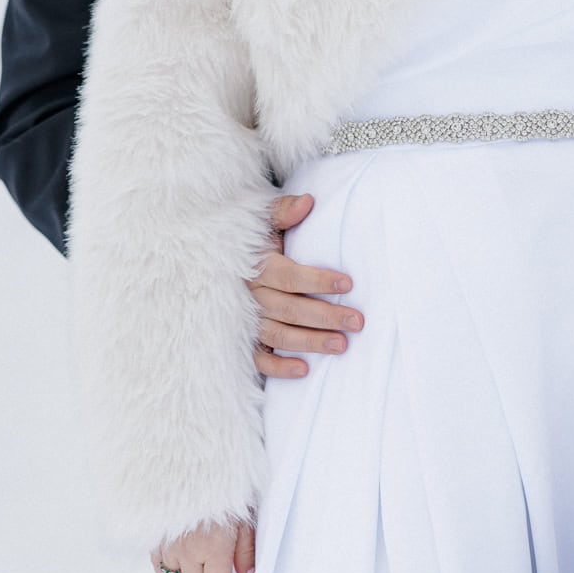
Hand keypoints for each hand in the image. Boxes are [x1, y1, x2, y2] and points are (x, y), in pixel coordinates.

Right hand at [248, 192, 362, 378]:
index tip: (348, 283)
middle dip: (325, 316)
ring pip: (276, 334)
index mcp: (255, 266)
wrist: (216, 257)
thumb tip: (307, 202)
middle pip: (288, 308)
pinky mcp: (240, 339)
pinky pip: (256, 358)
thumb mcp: (262, 220)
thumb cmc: (251, 240)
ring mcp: (242, 319)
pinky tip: (304, 370)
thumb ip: (282, 211)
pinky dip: (277, 367)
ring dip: (309, 342)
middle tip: (357, 322)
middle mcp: (248, 294)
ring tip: (342, 345)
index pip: (288, 276)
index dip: (317, 280)